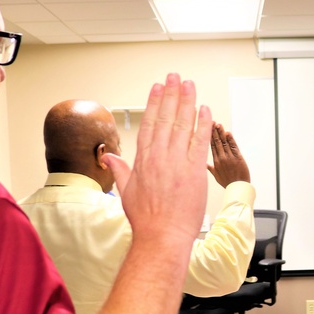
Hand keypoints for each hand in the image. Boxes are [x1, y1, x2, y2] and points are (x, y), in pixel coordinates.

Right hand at [106, 74, 211, 247]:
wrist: (161, 236)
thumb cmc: (145, 219)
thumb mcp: (126, 191)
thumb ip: (119, 170)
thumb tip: (108, 158)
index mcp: (143, 160)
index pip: (149, 124)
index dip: (154, 103)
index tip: (158, 88)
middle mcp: (159, 156)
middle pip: (166, 117)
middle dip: (171, 94)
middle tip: (175, 77)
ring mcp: (177, 162)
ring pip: (183, 124)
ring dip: (187, 101)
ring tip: (190, 84)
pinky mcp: (194, 170)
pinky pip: (200, 141)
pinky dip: (203, 123)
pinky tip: (205, 109)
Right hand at [207, 123, 250, 187]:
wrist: (238, 188)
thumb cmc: (227, 182)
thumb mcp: (216, 176)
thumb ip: (210, 168)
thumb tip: (203, 163)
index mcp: (215, 162)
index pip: (211, 146)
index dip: (209, 136)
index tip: (206, 128)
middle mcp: (221, 158)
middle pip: (216, 142)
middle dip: (214, 131)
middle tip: (211, 122)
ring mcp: (229, 158)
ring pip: (224, 143)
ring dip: (221, 133)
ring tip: (218, 125)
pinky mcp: (238, 158)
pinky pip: (234, 147)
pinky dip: (231, 140)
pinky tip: (227, 133)